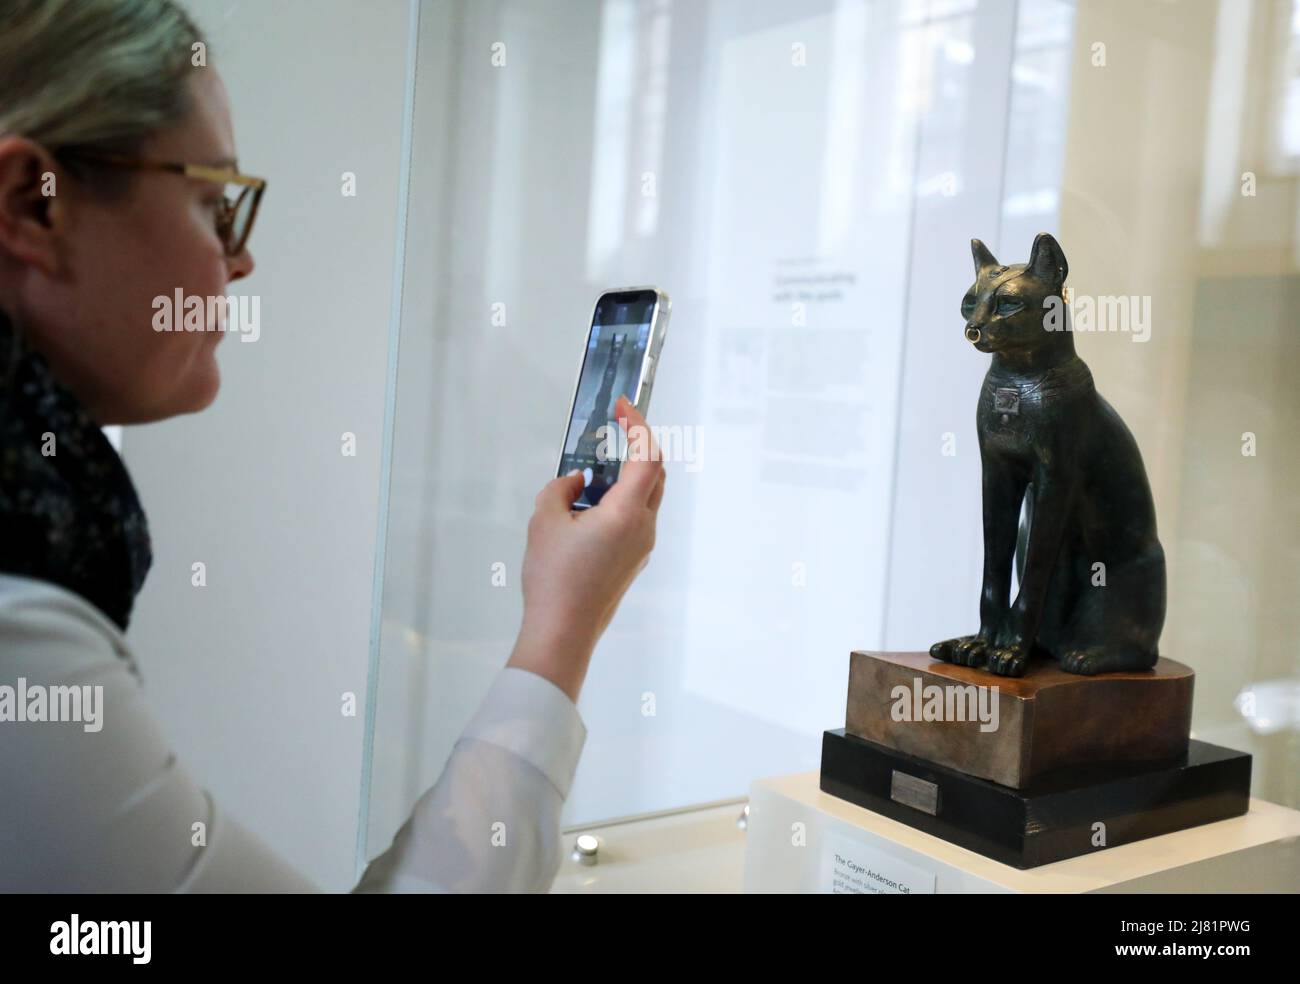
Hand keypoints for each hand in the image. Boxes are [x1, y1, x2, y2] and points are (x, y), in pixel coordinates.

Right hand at [507, 394, 665, 701]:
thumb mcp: (544, 521)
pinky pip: (637, 518)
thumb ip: (561, 488)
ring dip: (631, 473)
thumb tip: (578, 480)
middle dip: (641, 444)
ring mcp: (642, 547)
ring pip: (648, 497)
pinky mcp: (634, 561)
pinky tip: (593, 501)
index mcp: (626, 514)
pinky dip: (623, 498)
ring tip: (598, 465)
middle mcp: (643, 528)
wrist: (563, 632)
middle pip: (656, 474)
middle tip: (618, 427)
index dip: (638, 425)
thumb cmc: (554, 581)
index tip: (624, 406)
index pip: (646, 456)